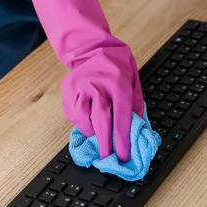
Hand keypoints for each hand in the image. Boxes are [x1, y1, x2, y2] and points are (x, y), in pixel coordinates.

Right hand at [29, 0, 143, 160]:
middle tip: (109, 159)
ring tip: (100, 139)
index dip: (122, 139)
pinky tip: (88, 124)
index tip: (123, 156)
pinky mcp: (68, 91)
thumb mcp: (134, 80)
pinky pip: (73, 115)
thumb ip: (135, 103)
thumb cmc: (117, 64)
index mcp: (117, 83)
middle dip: (105, 144)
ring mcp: (80, 88)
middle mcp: (97, 86)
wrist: (92, 46)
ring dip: (92, 133)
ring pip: (84, 120)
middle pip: (100, 121)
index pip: (121, 116)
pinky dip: (81, 124)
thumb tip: (138, 128)